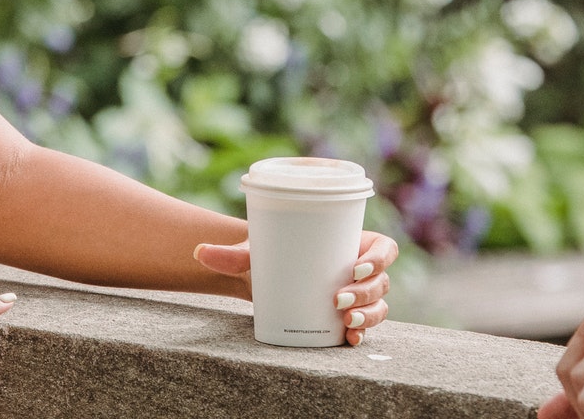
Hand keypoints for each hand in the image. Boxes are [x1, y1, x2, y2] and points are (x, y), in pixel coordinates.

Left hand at [195, 230, 400, 345]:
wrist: (265, 277)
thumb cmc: (271, 254)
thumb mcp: (257, 251)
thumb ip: (231, 254)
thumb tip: (198, 252)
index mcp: (353, 243)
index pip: (385, 248)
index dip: (379, 258)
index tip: (355, 266)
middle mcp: (360, 271)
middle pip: (382, 282)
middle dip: (368, 293)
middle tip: (339, 299)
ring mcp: (357, 297)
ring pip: (379, 307)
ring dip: (368, 315)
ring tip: (344, 320)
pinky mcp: (347, 318)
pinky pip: (365, 328)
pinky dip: (361, 335)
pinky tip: (349, 340)